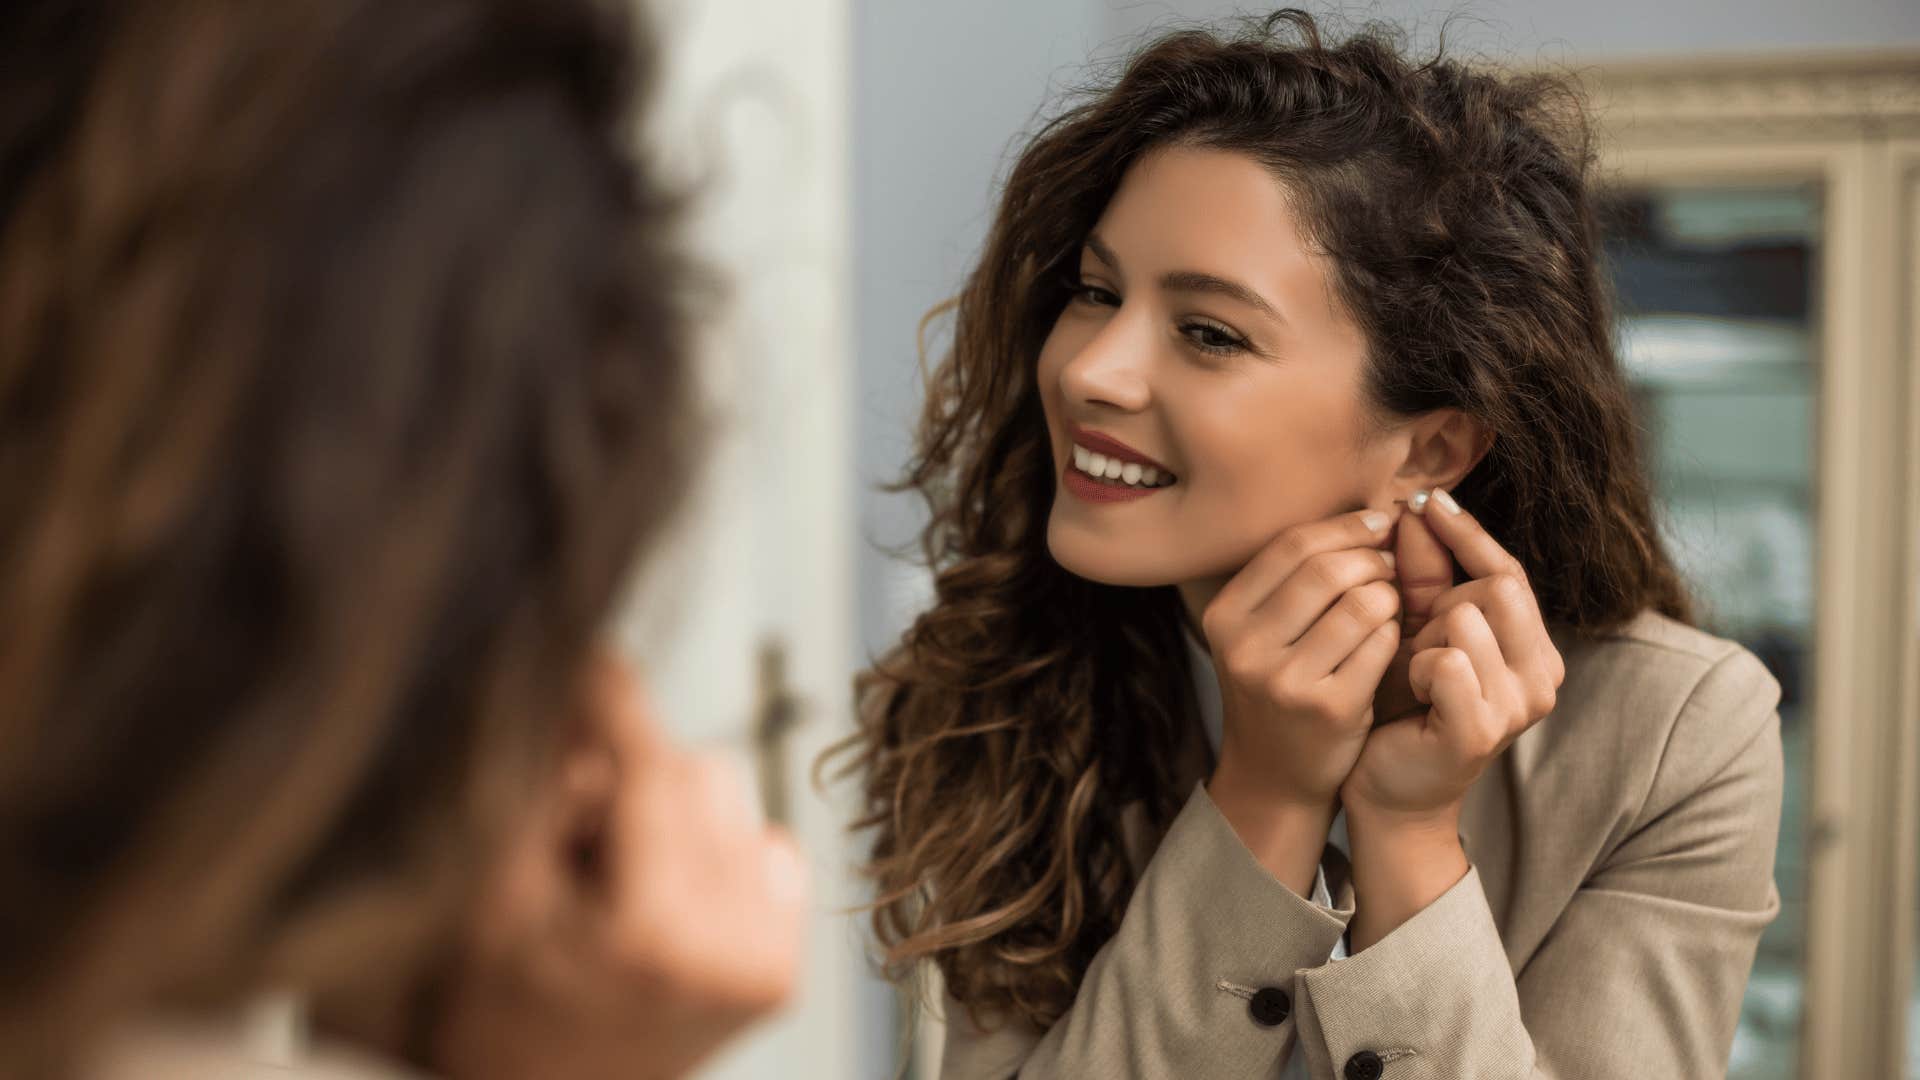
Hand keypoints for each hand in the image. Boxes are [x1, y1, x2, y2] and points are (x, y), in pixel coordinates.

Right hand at [435, 655, 805, 1079]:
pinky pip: (765, 849)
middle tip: (577, 838)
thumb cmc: (492, 1010)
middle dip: (630, 782)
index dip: (619, 703)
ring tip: (613, 882)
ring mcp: (764, 966)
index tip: (597, 654)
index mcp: (650, 937)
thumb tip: (585, 688)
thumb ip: (537, 792)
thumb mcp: (487, 896)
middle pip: (697, 777)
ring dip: (670, 817)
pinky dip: (711, 856)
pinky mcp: (780, 974)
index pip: (652, 773)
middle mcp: (728, 954)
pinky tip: (658, 903)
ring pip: (730, 805)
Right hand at [1200, 507, 1403, 842]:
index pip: (1291, 546)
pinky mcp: (1328, 707)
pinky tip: (1391, 640)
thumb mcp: (1260, 633)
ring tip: (1391, 604)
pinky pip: (1380, 644)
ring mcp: (1285, 679)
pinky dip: (1394, 633)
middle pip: (1327, 569)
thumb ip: (1295, 579)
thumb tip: (1367, 514)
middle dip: (1373, 558)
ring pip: (1360, 603)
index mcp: (1225, 616)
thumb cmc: (1278, 689)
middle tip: (1391, 565)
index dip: (1345, 527)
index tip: (1379, 523)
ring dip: (1389, 595)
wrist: (1274, 776)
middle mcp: (1246, 646)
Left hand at [1341, 489, 1564, 824]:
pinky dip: (1416, 669)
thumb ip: (1423, 575)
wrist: (1387, 789)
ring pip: (1466, 621)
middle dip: (1440, 603)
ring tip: (1411, 673)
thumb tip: (1416, 507)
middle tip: (1413, 638)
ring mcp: (1519, 706)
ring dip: (1423, 639)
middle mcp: (1542, 676)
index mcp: (1534, 648)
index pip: (1509, 571)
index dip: (1467, 533)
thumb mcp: (1414, 631)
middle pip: (1495, 588)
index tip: (1425, 499)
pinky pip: (1446, 662)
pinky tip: (1410, 694)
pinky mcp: (1483, 730)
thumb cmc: (1402, 707)